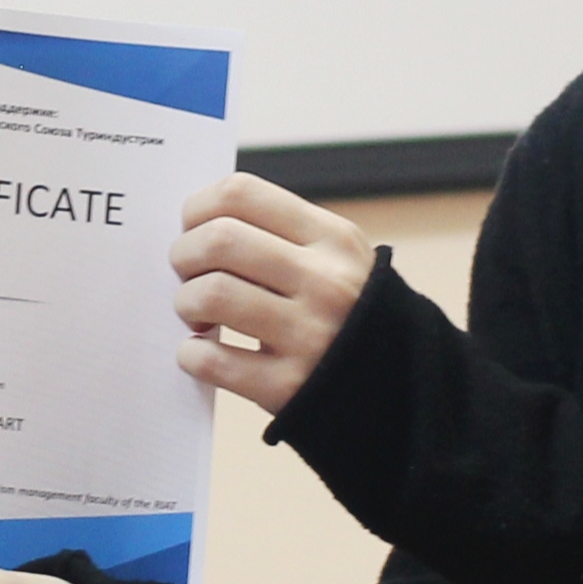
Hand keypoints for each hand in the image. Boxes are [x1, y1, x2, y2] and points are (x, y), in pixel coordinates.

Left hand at [170, 173, 373, 416]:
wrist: (399, 390)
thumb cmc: (347, 316)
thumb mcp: (337, 260)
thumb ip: (279, 236)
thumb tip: (196, 227)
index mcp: (333, 239)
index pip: (242, 193)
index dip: (197, 209)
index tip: (192, 230)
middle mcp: (326, 282)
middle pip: (219, 239)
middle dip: (183, 256)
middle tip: (187, 275)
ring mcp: (310, 335)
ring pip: (212, 294)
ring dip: (185, 303)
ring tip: (196, 315)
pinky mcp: (289, 387)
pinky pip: (212, 360)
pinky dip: (191, 355)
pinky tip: (201, 352)